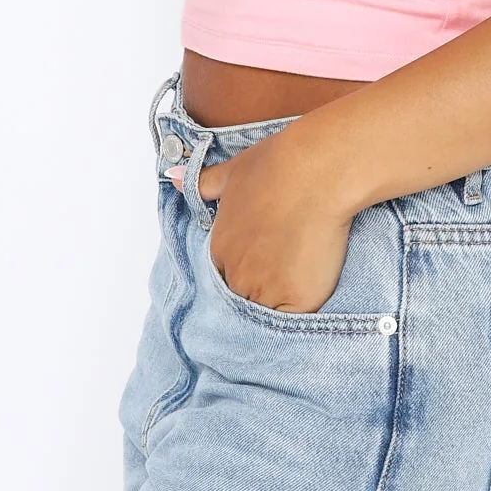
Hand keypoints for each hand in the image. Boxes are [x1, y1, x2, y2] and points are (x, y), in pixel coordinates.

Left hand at [182, 131, 353, 313]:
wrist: (316, 172)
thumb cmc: (279, 166)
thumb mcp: (234, 171)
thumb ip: (205, 182)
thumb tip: (174, 177)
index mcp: (220, 249)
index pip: (226, 279)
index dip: (247, 275)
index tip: (267, 265)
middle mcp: (236, 275)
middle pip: (244, 302)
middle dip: (260, 296)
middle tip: (284, 280)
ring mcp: (264, 291)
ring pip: (266, 317)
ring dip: (278, 311)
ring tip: (299, 292)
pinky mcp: (296, 300)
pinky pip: (294, 323)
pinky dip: (301, 318)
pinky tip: (312, 297)